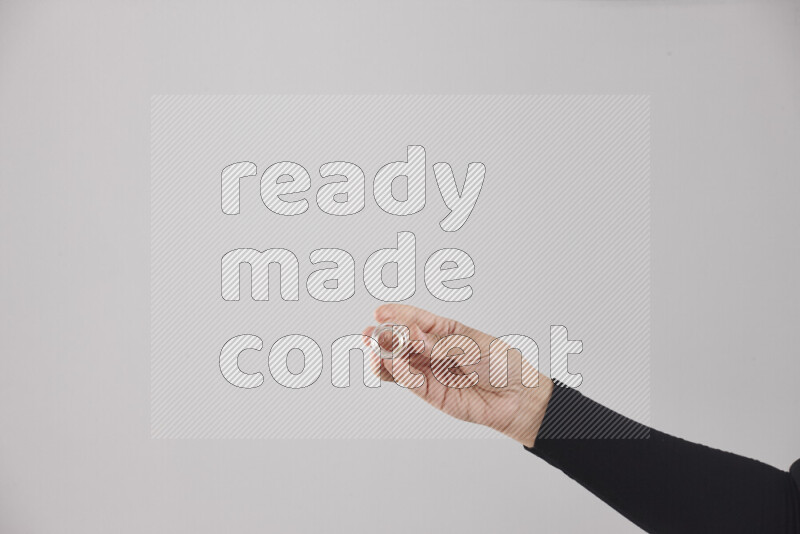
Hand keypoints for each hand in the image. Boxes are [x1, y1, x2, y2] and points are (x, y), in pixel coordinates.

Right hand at [363, 304, 553, 446]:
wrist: (517, 397)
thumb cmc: (501, 365)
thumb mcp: (472, 346)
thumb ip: (440, 345)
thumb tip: (414, 338)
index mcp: (446, 331)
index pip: (416, 320)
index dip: (397, 315)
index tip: (379, 312)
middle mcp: (433, 350)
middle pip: (401, 341)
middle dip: (384, 336)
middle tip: (371, 334)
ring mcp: (430, 371)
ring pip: (398, 363)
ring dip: (383, 356)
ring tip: (373, 349)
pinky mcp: (431, 393)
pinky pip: (409, 381)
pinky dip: (398, 373)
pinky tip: (393, 363)